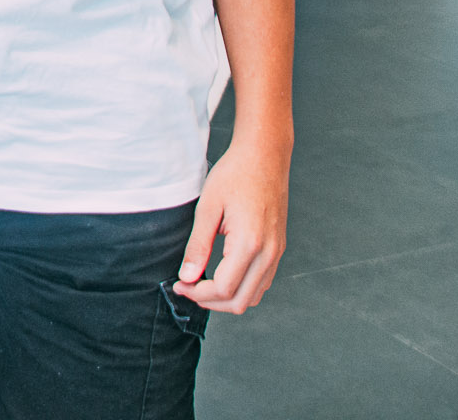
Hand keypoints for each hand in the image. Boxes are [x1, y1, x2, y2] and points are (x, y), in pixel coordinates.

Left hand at [174, 138, 287, 313]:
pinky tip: (222, 273)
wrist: (264, 155)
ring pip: (254, 296)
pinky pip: (262, 282)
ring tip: (202, 283)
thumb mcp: (208, 207)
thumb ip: (198, 245)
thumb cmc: (235, 174)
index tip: (179, 284)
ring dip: (227, 298)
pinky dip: (242, 287)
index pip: (223, 289)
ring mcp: (277, 252)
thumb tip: (187, 277)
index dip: (197, 294)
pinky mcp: (278, 248)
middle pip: (241, 302)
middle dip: (210, 302)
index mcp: (250, 243)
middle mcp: (269, 253)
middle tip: (188, 287)